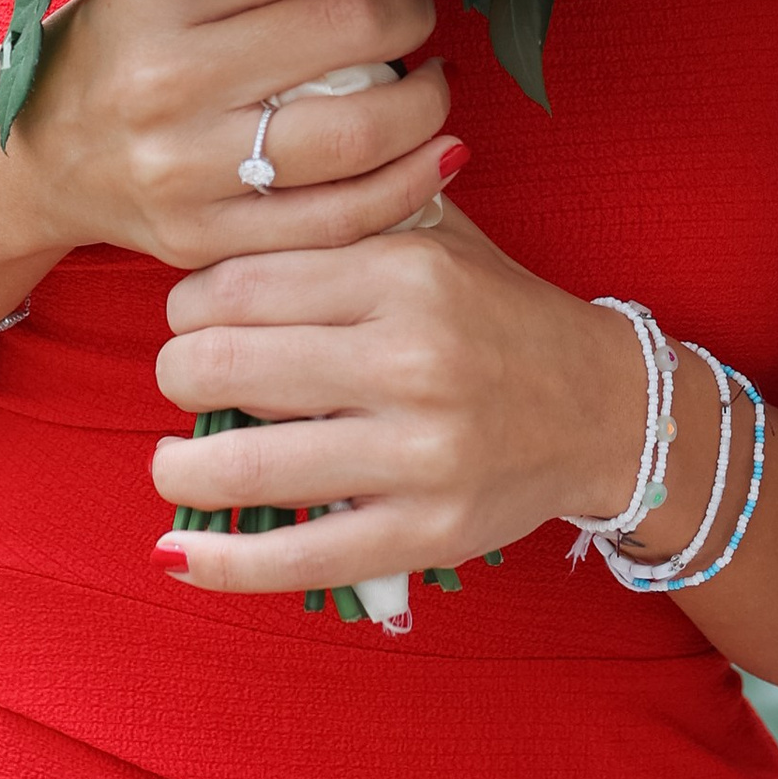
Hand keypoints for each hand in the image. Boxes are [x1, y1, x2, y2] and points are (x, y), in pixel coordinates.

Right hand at [5, 0, 455, 271]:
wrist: (38, 158)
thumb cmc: (121, 48)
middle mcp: (166, 78)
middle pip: (348, 29)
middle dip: (413, 14)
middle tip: (421, 13)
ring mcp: (184, 168)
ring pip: (356, 131)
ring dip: (427, 102)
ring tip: (434, 84)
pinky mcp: (204, 239)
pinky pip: (339, 219)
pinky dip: (410, 184)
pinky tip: (435, 155)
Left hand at [149, 208, 643, 585]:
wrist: (604, 406)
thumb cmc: (495, 313)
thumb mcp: (431, 236)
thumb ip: (341, 220)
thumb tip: (227, 215)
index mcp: (405, 272)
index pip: (239, 284)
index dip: (187, 305)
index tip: (190, 318)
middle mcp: (411, 358)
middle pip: (225, 366)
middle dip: (177, 378)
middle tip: (184, 382)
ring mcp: (420, 453)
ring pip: (247, 465)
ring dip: (179, 470)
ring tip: (173, 464)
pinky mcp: (428, 531)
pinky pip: (299, 557)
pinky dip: (220, 563)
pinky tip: (176, 553)